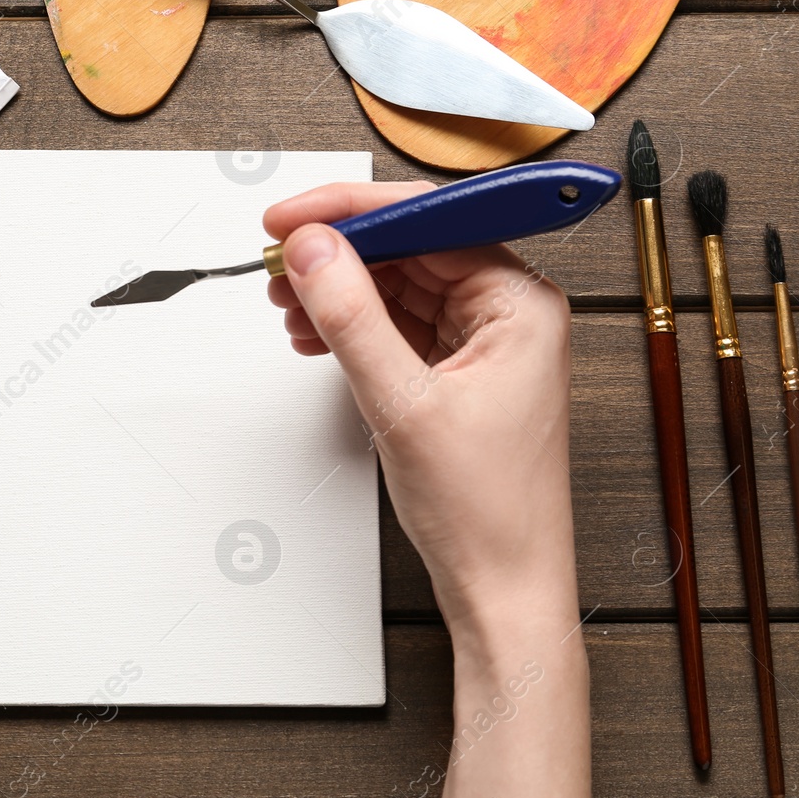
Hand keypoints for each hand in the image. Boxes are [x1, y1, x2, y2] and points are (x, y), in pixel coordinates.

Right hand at [267, 182, 591, 797]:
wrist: (502, 587)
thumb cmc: (487, 511)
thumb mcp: (401, 402)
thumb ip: (351, 316)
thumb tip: (313, 250)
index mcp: (520, 303)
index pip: (430, 219)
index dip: (353, 210)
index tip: (292, 217)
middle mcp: (509, 312)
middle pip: (410, 247)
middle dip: (338, 252)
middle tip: (277, 261)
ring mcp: (483, 341)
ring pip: (398, 284)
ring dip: (338, 289)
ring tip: (287, 302)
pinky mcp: (458, 369)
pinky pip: (397, 323)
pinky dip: (352, 323)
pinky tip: (314, 332)